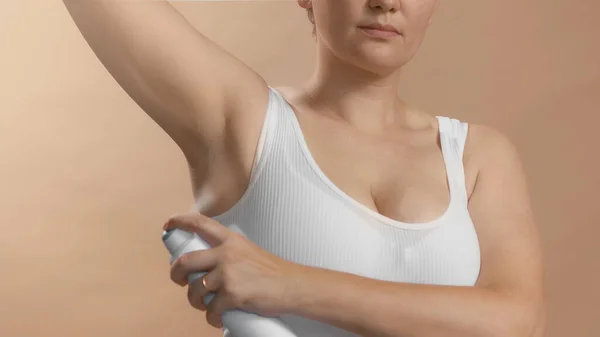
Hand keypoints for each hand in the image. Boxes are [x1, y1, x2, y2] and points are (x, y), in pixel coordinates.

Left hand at [163, 212, 300, 328]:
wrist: (292, 286)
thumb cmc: (272, 272)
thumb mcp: (248, 252)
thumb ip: (227, 254)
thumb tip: (206, 268)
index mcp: (230, 240)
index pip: (200, 223)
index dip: (179, 221)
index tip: (167, 225)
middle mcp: (226, 254)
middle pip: (186, 262)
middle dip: (176, 274)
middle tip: (179, 280)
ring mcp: (227, 274)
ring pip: (195, 290)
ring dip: (196, 302)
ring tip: (205, 305)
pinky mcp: (232, 294)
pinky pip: (211, 310)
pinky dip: (212, 317)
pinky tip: (218, 318)